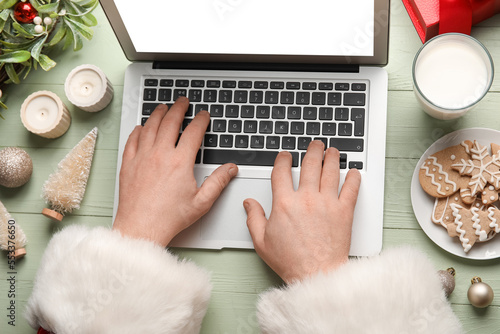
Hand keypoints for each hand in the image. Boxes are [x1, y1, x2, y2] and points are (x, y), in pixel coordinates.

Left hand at [113, 97, 237, 246]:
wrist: (141, 228)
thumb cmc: (168, 218)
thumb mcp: (201, 202)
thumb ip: (218, 182)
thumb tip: (230, 169)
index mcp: (179, 162)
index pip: (193, 132)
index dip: (200, 120)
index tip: (203, 115)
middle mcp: (159, 155)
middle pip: (170, 122)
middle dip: (179, 108)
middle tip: (183, 101)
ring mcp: (141, 158)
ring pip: (150, 127)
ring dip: (158, 114)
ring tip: (163, 107)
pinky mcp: (128, 165)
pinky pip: (132, 140)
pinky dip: (138, 130)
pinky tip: (141, 127)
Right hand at [244, 141, 360, 283]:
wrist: (316, 274)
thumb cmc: (291, 260)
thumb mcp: (262, 241)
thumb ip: (254, 218)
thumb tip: (249, 203)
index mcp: (284, 203)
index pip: (282, 171)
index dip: (283, 159)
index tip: (285, 156)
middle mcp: (306, 199)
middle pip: (310, 164)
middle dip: (312, 150)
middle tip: (315, 145)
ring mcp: (327, 203)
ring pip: (330, 171)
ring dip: (332, 157)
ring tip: (332, 151)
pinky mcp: (344, 211)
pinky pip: (351, 188)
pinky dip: (354, 178)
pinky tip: (353, 172)